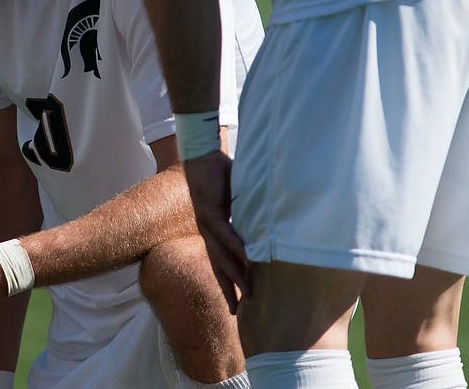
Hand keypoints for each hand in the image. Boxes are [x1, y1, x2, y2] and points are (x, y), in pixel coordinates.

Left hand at [183, 151, 247, 312]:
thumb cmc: (220, 176)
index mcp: (214, 231)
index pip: (222, 262)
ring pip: (221, 254)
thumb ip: (248, 215)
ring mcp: (206, 223)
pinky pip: (224, 232)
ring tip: (248, 292)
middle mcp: (207, 232)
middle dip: (229, 290)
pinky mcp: (208, 211)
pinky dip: (235, 245)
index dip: (229, 283)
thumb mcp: (237, 201)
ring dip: (235, 273)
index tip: (237, 304)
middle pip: (219, 267)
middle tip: (239, 312)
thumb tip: (267, 224)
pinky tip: (245, 258)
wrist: (201, 155)